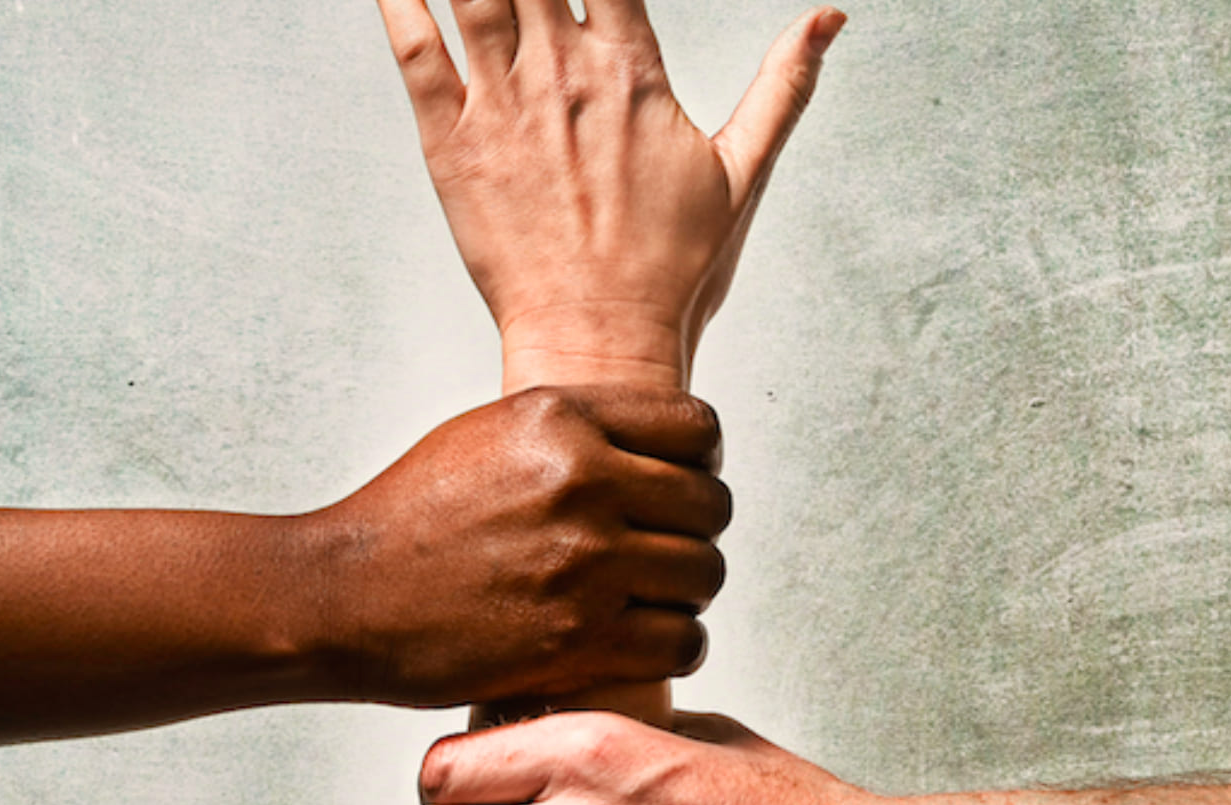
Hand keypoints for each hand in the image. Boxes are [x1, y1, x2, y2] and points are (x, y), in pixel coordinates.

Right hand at [307, 386, 730, 706]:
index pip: (696, 427)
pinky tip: (642, 643)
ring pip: (703, 574)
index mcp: (560, 418)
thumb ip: (576, 428)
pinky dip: (673, 646)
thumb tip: (658, 446)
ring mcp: (583, 563)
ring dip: (685, 593)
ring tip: (648, 600)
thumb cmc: (411, 518)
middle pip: (711, 504)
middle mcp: (580, 481)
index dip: (701, 462)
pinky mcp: (578, 639)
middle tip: (661, 555)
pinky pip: (682, 641)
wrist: (341, 596)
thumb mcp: (490, 434)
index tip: (680, 488)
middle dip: (693, 532)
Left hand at [375, 0, 846, 390]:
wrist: (600, 345)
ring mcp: (502, 106)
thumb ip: (785, 88)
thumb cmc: (673, 273)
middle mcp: (563, 74)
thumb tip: (831, 18)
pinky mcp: (451, 143)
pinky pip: (414, 48)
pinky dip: (399, 1)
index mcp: (631, 71)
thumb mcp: (742, 173)